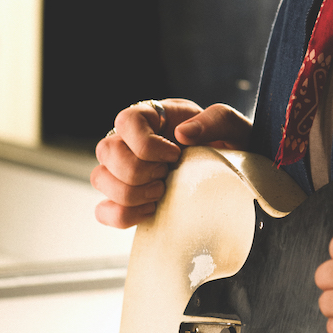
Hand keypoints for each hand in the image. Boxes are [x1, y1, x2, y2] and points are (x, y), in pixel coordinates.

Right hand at [91, 98, 254, 227]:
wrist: (230, 175)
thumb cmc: (228, 145)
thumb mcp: (232, 126)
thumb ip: (216, 121)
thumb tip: (183, 133)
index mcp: (153, 117)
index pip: (126, 121)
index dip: (146, 143)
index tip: (175, 154)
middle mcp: (129, 141)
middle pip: (107, 151)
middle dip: (138, 170)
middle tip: (166, 174)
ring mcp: (122, 170)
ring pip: (100, 179)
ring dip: (131, 193)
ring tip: (160, 192)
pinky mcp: (124, 199)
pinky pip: (103, 210)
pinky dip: (123, 215)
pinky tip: (151, 210)